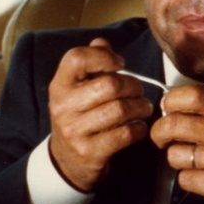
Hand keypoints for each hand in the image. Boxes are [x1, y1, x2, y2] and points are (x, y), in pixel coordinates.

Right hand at [47, 38, 154, 192]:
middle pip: (110, 84)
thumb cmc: (80, 117)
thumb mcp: (78, 90)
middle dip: (134, 86)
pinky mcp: (90, 152)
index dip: (104, 57)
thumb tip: (102, 42)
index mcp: (60, 86)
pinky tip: (139, 127)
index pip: (76, 58)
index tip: (120, 65)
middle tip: (139, 91)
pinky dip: (139, 128)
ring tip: (143, 108)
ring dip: (140, 107)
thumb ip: (91, 63)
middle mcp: (63, 107)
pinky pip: (125, 134)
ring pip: (120, 109)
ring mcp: (74, 131)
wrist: (67, 161)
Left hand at [149, 85, 203, 203]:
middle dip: (159, 134)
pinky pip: (183, 179)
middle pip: (171, 124)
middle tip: (162, 139)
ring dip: (178, 160)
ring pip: (173, 155)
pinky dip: (190, 180)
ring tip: (197, 161)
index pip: (190, 95)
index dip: (170, 102)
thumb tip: (174, 106)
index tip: (166, 110)